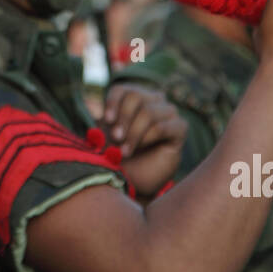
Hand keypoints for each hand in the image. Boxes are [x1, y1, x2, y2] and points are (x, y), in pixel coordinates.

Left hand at [99, 82, 187, 196]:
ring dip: (133, 133)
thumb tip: (92, 108)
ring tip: (124, 151)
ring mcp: (168, 112)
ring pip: (148, 112)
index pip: (121, 89)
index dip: (112, 102)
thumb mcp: (105, 139)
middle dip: (122, 119)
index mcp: (132, 98)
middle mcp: (153, 100)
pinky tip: (139, 149)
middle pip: (135, 96)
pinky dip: (146, 139)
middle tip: (116, 138)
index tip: (106, 120)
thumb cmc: (119, 157)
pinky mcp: (180, 128)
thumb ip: (100, 124)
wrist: (137, 181)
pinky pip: (161, 127)